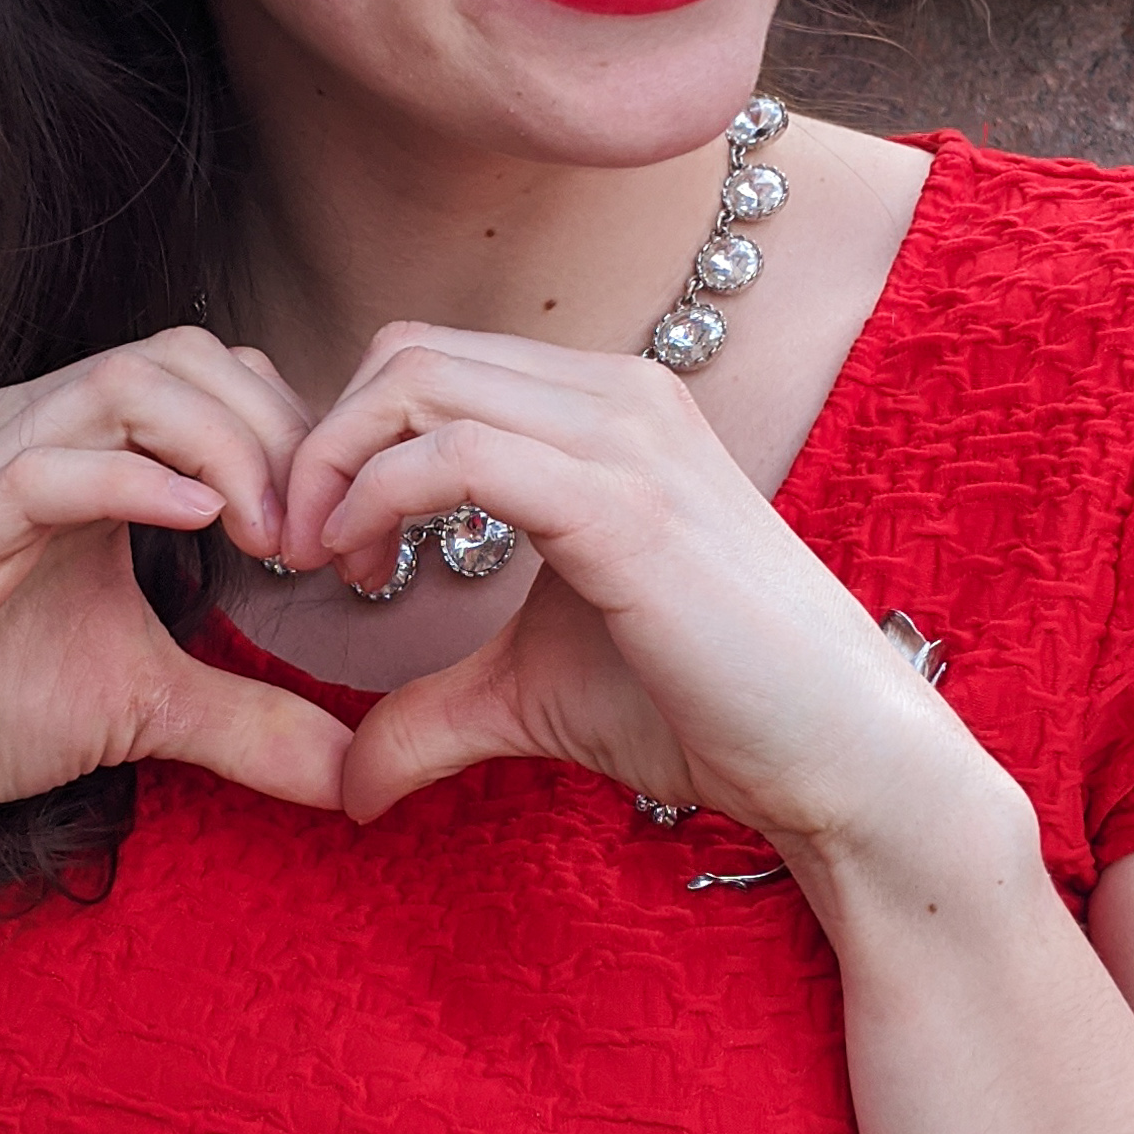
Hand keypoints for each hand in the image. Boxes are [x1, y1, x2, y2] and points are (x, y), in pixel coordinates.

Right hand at [0, 331, 352, 852]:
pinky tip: (200, 524)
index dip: (293, 433)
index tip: (341, 531)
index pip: (213, 372)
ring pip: (122, 387)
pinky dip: (132, 481)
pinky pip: (43, 471)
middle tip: (319, 537)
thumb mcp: (150, 708)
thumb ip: (251, 721)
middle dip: (275, 433)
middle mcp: (27, 428)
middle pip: (184, 356)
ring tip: (274, 536)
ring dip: (223, 450)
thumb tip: (355, 775)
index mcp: (78, 445)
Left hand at [276, 327, 981, 851]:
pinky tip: (362, 568)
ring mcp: (626, 438)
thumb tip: (348, 781)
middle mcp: (619, 395)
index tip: (312, 544)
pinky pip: (456, 453)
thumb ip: (437, 713)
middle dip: (322, 441)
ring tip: (320, 560)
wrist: (841, 758)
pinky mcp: (623, 504)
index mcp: (605, 411)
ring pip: (421, 381)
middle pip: (408, 351)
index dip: (346, 440)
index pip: (430, 364)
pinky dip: (379, 497)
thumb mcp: (535, 698)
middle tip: (293, 547)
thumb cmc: (710, 712)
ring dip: (335, 464)